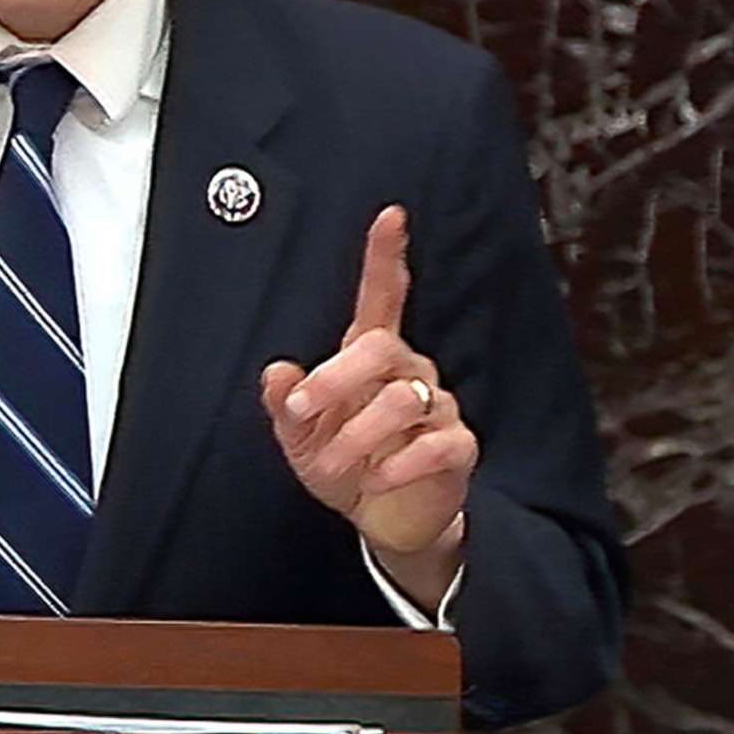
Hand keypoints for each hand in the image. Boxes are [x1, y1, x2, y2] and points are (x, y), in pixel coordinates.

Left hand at [261, 206, 473, 606]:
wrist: (384, 519)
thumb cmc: (345, 465)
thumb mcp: (300, 438)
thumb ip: (286, 405)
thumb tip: (277, 372)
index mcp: (370, 358)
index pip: (383, 296)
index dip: (385, 257)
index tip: (389, 215)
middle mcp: (409, 372)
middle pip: (381, 347)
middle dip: (334, 379)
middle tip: (302, 412)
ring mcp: (438, 408)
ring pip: (402, 400)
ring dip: (355, 435)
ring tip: (333, 462)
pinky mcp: (457, 448)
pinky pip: (434, 446)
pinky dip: (395, 466)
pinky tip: (373, 481)